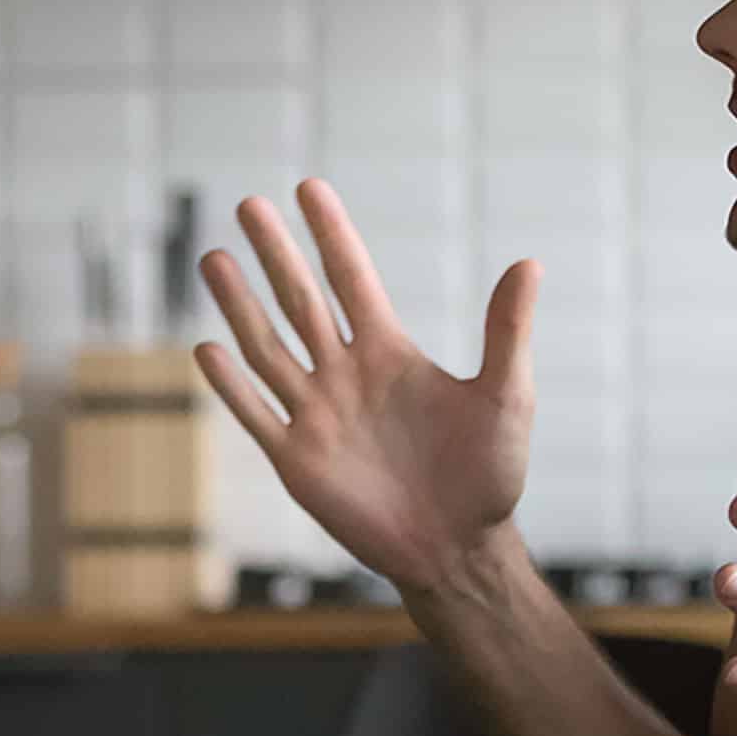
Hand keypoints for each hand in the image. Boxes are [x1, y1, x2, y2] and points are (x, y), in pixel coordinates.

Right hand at [195, 179, 540, 596]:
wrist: (459, 548)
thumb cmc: (490, 473)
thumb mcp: (505, 396)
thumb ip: (506, 332)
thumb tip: (529, 262)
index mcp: (389, 351)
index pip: (351, 278)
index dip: (330, 234)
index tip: (308, 187)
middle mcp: (345, 374)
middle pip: (300, 302)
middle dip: (275, 254)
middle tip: (248, 204)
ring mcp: (316, 415)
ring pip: (268, 349)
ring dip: (240, 305)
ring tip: (213, 258)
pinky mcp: (298, 461)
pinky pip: (257, 415)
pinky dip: (232, 386)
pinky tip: (207, 349)